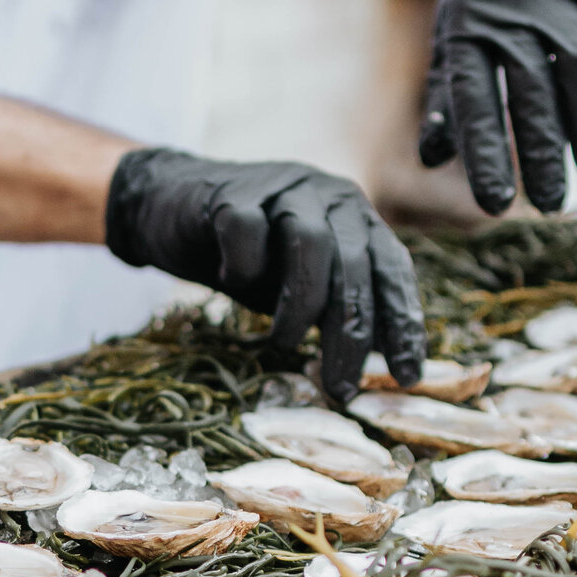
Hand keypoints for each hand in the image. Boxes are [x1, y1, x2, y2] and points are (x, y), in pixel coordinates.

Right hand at [103, 148, 426, 403]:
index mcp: (356, 218)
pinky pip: (246, 232)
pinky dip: (243, 268)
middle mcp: (329, 196)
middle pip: (353, 266)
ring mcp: (282, 188)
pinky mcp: (231, 192)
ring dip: (299, 306)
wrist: (170, 205)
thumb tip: (377, 363)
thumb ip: (336, 308)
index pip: (392, 270)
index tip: (406, 376)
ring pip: (309, 245)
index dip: (402, 323)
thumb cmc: (248, 254)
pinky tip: (231, 280)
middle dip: (350, 335)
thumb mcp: (301, 286)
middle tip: (340, 388)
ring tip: (283, 343)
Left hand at [419, 0, 576, 213]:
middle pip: (533, 95)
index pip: (475, 103)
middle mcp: (514, 10)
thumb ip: (445, 94)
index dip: (485, 155)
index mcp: (469, 29)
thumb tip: (431, 158)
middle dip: (544, 156)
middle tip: (553, 202)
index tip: (496, 204)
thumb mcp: (452, 32)